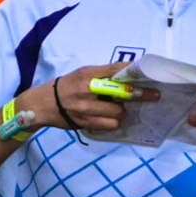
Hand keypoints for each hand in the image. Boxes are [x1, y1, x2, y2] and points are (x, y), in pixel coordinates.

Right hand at [36, 65, 154, 133]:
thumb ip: (101, 74)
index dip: (132, 72)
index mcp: (87, 74)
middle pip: (121, 94)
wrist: (42, 104)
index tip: (147, 74)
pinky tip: (111, 119)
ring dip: (122, 113)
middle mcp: (88, 90)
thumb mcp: (81, 74)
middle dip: (139, 96)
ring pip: (118, 114)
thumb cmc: (65, 86)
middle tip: (153, 96)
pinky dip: (114, 123)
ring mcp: (87, 109)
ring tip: (120, 110)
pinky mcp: (86, 123)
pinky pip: (109, 126)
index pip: (114, 70)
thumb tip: (126, 73)